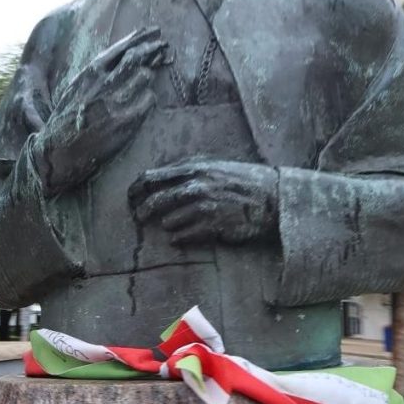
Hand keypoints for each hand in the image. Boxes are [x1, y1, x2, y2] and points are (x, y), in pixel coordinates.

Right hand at [29, 28, 167, 194]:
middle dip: (152, 48)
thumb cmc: (67, 120)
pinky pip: (148, 101)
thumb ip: (97, 73)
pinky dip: (149, 99)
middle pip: (135, 57)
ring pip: (144, 77)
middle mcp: (102, 85)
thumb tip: (122, 57)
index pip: (119, 48)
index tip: (153, 31)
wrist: (59, 152)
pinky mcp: (125, 122)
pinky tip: (145, 101)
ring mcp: (115, 103)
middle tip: (164, 45)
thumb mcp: (76, 88)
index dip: (139, 37)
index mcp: (88, 74)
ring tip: (147, 78)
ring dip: (148, 77)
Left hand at [128, 161, 278, 245]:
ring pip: (168, 222)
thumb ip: (187, 168)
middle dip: (142, 212)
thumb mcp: (213, 164)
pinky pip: (183, 237)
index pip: (150, 177)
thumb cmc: (241, 180)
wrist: (272, 198)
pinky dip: (178, 238)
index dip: (135, 189)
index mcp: (193, 168)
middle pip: (154, 201)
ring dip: (167, 225)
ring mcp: (204, 207)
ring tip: (173, 225)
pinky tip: (181, 237)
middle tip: (139, 218)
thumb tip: (159, 176)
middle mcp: (196, 186)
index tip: (131, 197)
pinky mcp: (213, 227)